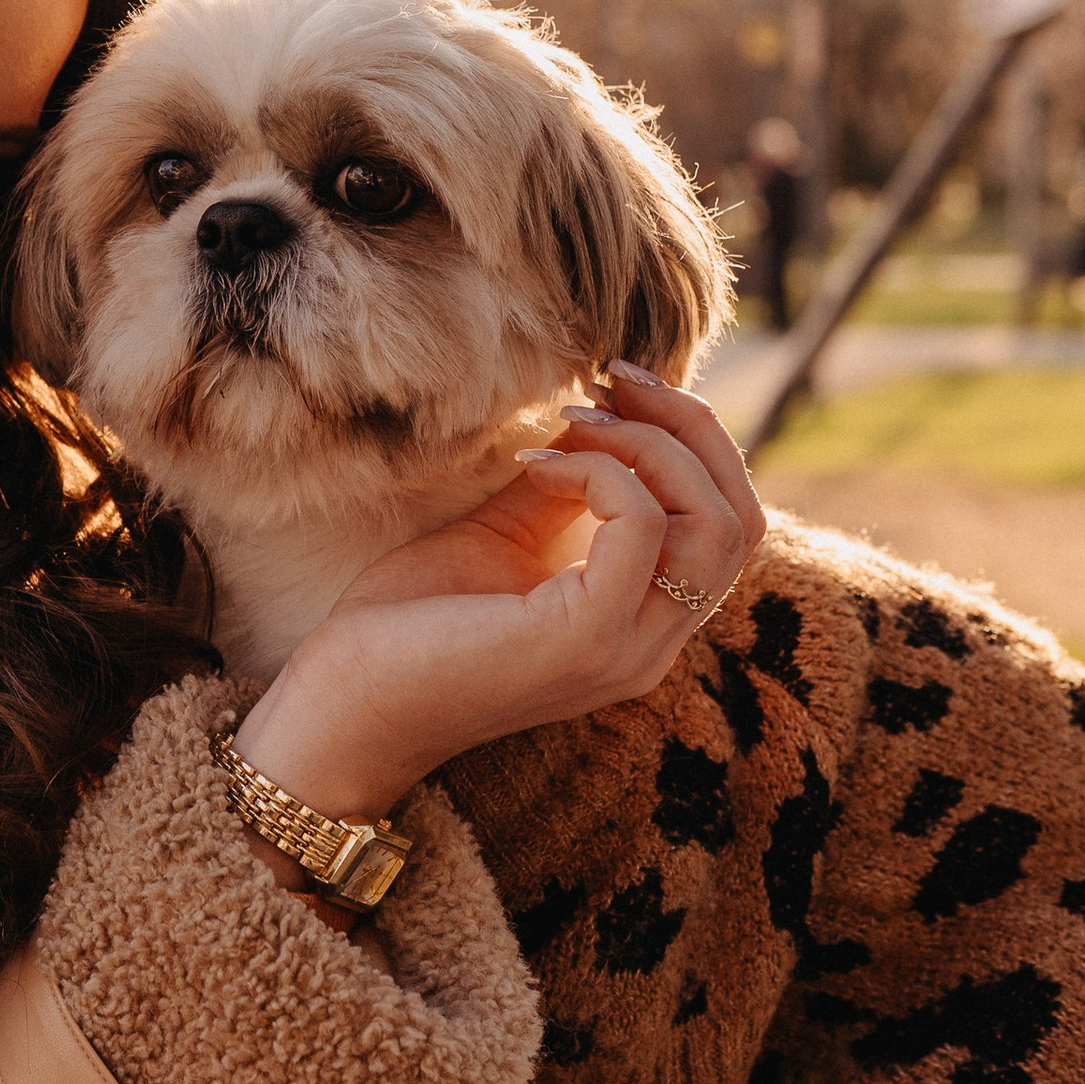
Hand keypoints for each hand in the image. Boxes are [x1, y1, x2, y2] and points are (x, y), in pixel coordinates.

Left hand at [232, 363, 764, 826]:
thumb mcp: (501, 537)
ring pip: (717, 524)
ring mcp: (625, 648)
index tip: (620, 387)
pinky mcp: (585, 639)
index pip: (728, 527)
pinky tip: (537, 468)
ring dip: (654, 446)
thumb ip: (561, 489)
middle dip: (692, 429)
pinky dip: (600, 474)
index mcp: (639, 623)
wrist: (343, 704)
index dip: (694, 443)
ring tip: (577, 418)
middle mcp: (650, 644)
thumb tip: (598, 416)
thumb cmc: (408, 625)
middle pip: (741, 520)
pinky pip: (640, 526)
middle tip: (616, 379)